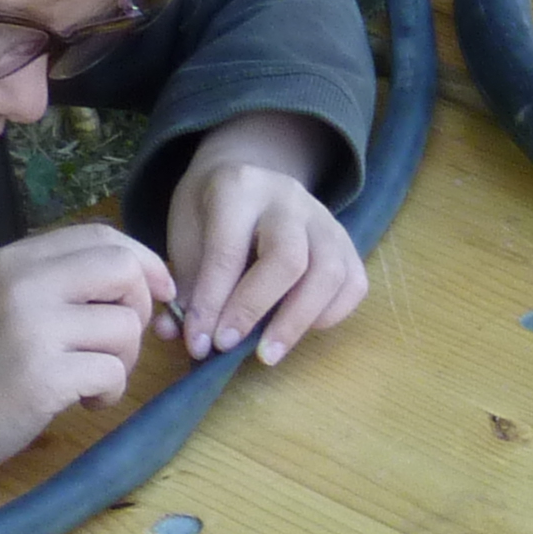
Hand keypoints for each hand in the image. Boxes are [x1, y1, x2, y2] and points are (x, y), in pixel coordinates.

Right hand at [0, 222, 174, 476]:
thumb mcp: (8, 302)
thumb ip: (60, 282)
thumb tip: (137, 278)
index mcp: (16, 259)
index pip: (100, 236)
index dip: (144, 262)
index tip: (158, 293)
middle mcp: (23, 283)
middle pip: (123, 269)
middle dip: (139, 308)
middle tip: (118, 343)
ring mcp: (32, 327)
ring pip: (125, 326)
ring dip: (124, 361)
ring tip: (91, 379)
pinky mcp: (43, 374)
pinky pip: (113, 372)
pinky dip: (109, 392)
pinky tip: (83, 401)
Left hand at [162, 116, 368, 362]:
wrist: (250, 179)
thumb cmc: (212, 215)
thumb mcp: (187, 236)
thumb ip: (189, 284)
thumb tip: (179, 336)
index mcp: (239, 188)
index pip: (228, 252)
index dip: (213, 303)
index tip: (199, 342)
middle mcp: (289, 199)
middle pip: (287, 260)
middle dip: (255, 310)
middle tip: (229, 347)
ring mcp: (325, 221)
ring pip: (328, 274)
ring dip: (297, 322)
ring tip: (267, 354)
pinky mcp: (348, 244)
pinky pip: (353, 285)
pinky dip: (330, 315)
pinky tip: (300, 330)